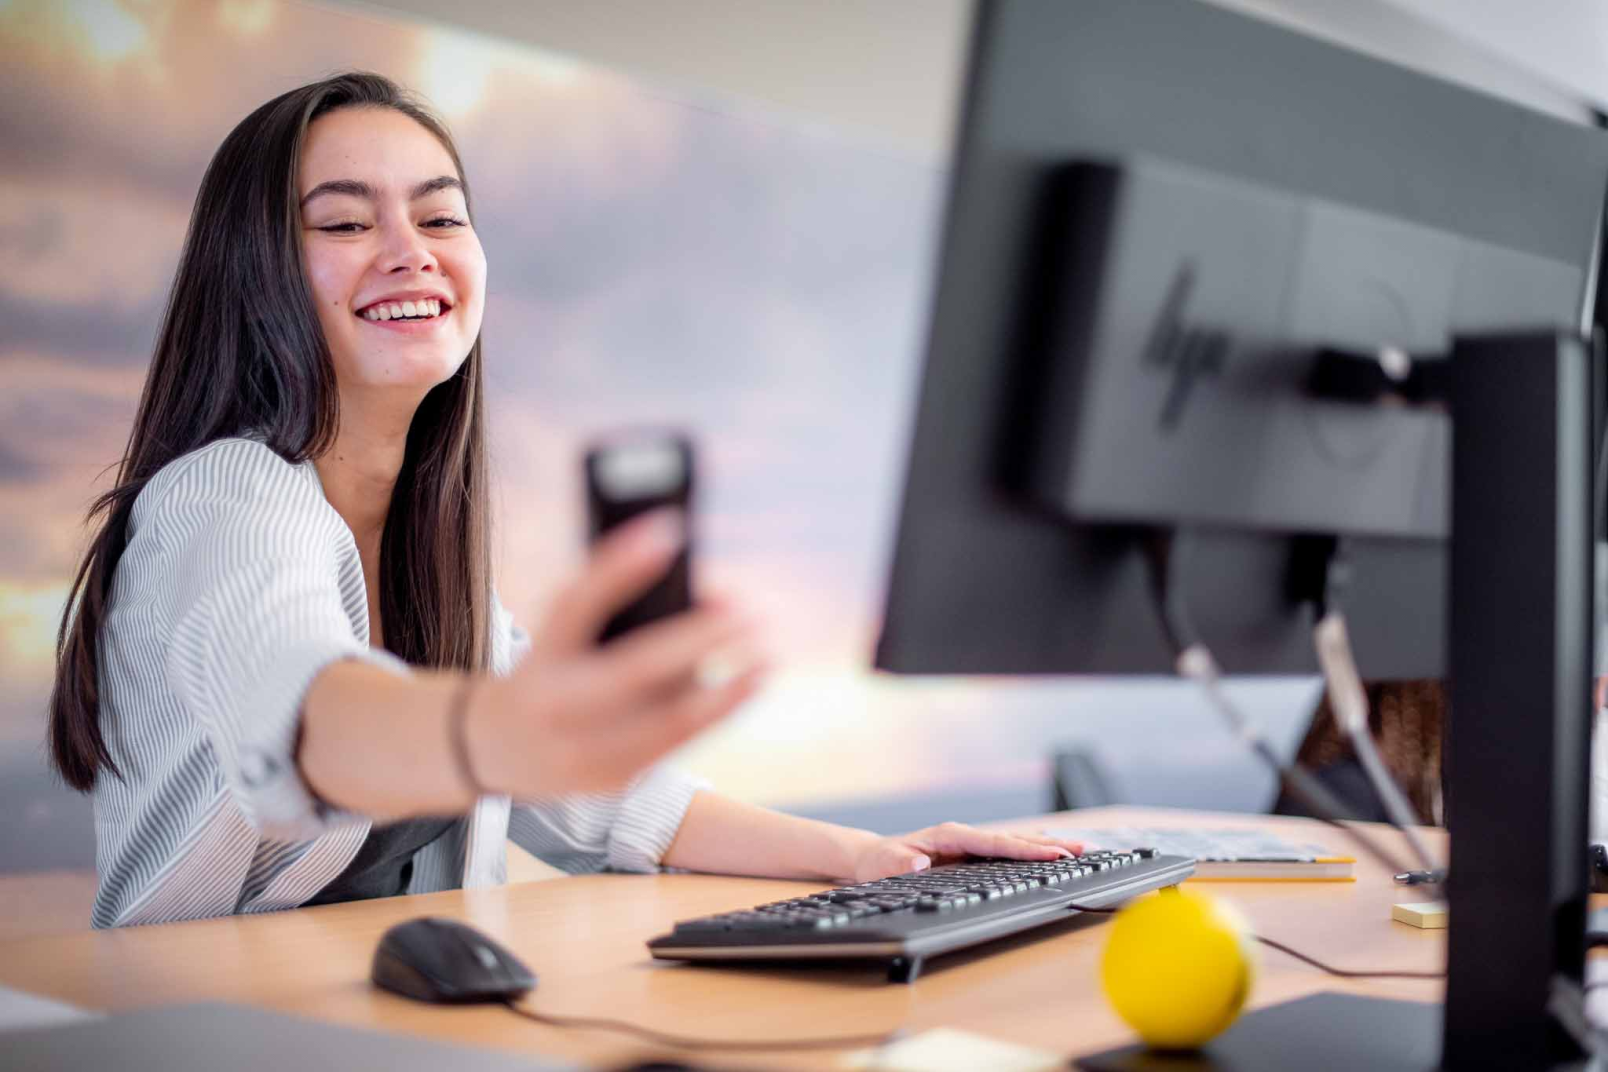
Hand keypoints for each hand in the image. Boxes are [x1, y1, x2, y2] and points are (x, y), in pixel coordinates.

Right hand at [466, 509, 767, 799]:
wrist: (498, 750)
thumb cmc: (549, 671)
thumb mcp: (561, 635)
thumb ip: (612, 611)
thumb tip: (702, 594)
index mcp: (539, 655)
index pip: (575, 604)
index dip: (621, 565)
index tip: (670, 527)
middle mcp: (555, 706)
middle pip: (635, 670)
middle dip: (699, 638)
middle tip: (748, 612)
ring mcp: (582, 750)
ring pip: (669, 720)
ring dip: (729, 687)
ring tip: (767, 655)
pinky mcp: (612, 779)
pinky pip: (676, 743)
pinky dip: (718, 711)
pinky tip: (749, 685)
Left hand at [846, 821, 1085, 882]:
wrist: (874, 858)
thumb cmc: (879, 862)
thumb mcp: (882, 865)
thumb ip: (898, 864)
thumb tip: (917, 862)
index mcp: (950, 835)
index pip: (994, 843)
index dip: (1024, 849)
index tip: (1053, 854)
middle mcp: (965, 835)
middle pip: (1013, 839)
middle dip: (1047, 845)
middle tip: (1082, 849)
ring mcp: (971, 844)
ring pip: (1015, 844)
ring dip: (1046, 847)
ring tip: (1080, 849)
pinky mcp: (973, 854)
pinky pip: (1008, 853)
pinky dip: (1032, 853)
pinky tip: (1053, 855)